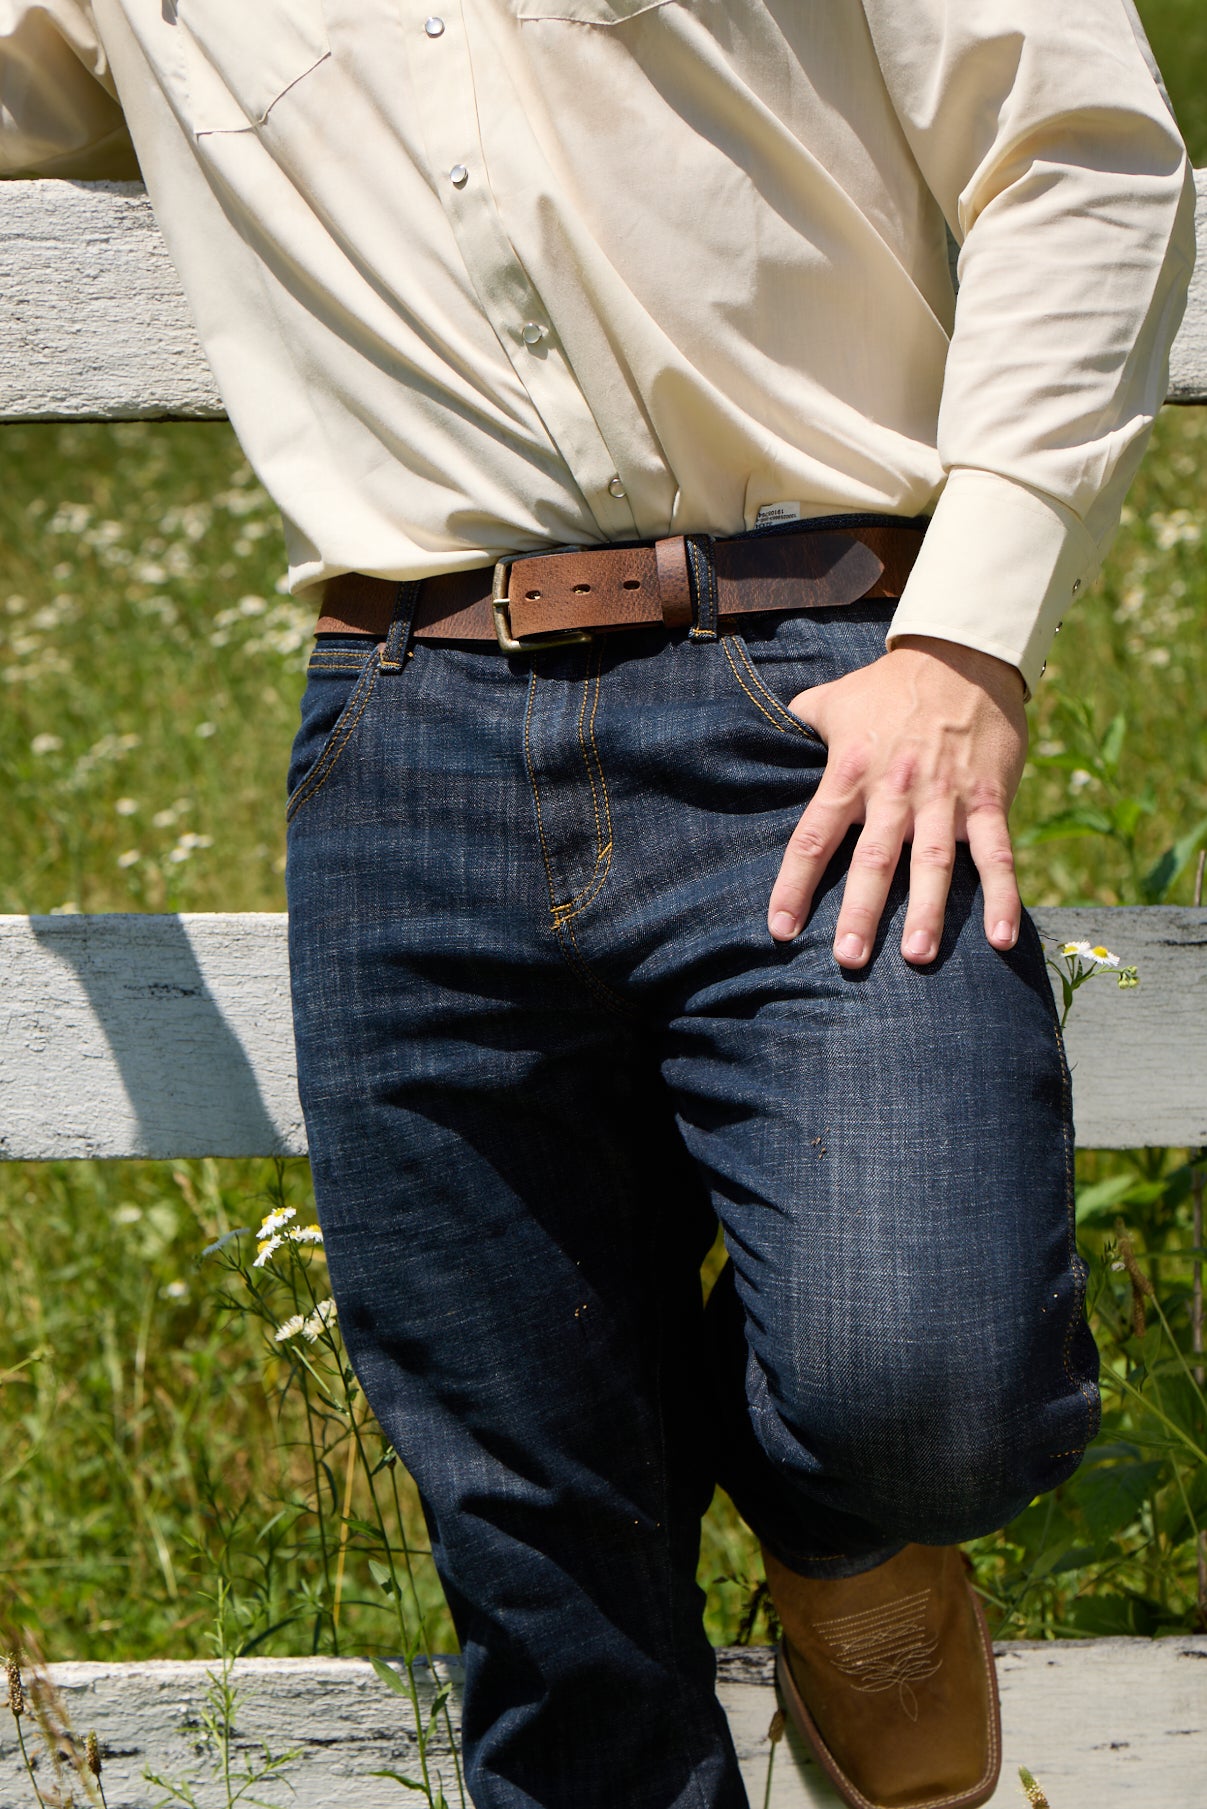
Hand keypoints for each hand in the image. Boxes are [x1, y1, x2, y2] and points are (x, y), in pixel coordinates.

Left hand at [767, 634, 1027, 967]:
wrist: (962, 654)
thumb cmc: (890, 686)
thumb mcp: (834, 699)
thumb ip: (798, 726)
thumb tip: (759, 738)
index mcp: (850, 773)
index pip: (814, 836)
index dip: (794, 885)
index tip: (781, 931)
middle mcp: (894, 791)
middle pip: (873, 859)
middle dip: (861, 911)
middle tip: (849, 960)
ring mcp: (945, 797)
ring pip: (934, 862)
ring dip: (927, 910)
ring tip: (917, 956)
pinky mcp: (988, 799)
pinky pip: (997, 853)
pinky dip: (1002, 896)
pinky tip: (1002, 939)